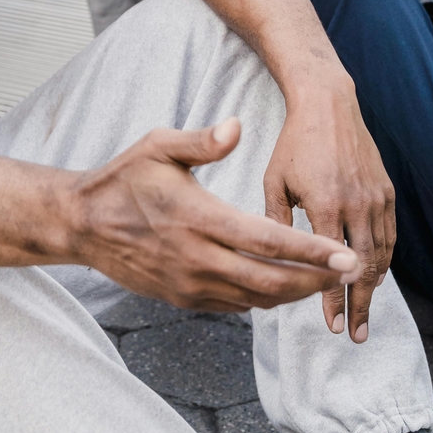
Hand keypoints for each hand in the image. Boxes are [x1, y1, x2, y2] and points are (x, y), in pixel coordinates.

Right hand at [68, 118, 360, 310]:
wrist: (81, 223)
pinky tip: (281, 286)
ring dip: (294, 292)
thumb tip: (237, 127)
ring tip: (325, 279)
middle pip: (271, 281)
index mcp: (198, 218)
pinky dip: (263, 298)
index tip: (345, 255)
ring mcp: (189, 284)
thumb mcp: (157, 146)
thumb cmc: (123, 179)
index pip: (267, 241)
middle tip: (352, 272)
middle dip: (317, 279)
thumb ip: (201, 141)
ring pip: (256, 299)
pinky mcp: (182, 298)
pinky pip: (234, 306)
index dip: (311, 251)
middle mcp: (197, 258)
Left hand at [263, 78, 394, 341]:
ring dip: (373, 287)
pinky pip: (389, 236)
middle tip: (353, 333)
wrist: (328, 106)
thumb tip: (271, 258)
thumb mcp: (274, 180)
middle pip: (363, 268)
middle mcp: (356, 204)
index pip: (331, 264)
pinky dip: (382, 260)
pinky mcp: (386, 191)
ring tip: (362, 312)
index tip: (330, 324)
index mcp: (326, 204)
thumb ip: (276, 220)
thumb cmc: (293, 144)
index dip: (332, 298)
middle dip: (358, 304)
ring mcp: (375, 198)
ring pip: (381, 254)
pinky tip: (373, 277)